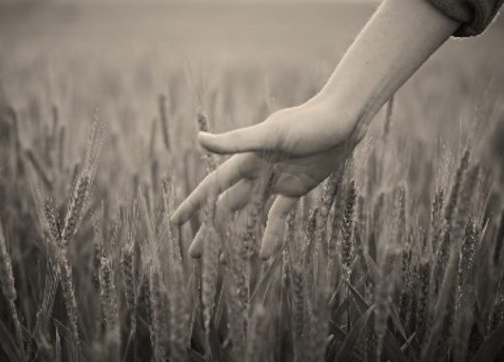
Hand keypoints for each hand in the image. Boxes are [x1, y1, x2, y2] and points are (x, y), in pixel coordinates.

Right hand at [171, 100, 361, 259]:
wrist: (342, 121)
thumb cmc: (306, 123)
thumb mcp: (270, 134)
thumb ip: (235, 141)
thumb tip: (199, 140)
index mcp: (245, 160)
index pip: (212, 187)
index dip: (194, 204)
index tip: (176, 222)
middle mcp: (256, 173)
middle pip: (226, 205)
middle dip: (210, 228)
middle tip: (195, 253)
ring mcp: (275, 182)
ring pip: (250, 213)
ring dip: (238, 235)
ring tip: (226, 260)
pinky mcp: (296, 189)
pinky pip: (279, 216)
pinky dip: (272, 233)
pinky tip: (264, 254)